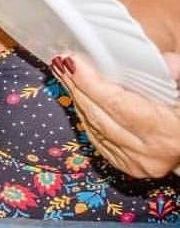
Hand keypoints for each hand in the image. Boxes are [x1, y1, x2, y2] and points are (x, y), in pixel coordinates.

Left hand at [52, 52, 179, 178]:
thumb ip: (179, 74)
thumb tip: (166, 61)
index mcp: (169, 132)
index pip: (118, 104)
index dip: (91, 82)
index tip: (72, 61)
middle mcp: (150, 152)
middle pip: (100, 115)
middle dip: (76, 85)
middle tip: (60, 61)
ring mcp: (138, 163)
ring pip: (94, 126)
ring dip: (77, 98)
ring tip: (64, 73)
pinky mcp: (129, 166)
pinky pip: (97, 137)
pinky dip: (86, 115)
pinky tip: (78, 95)